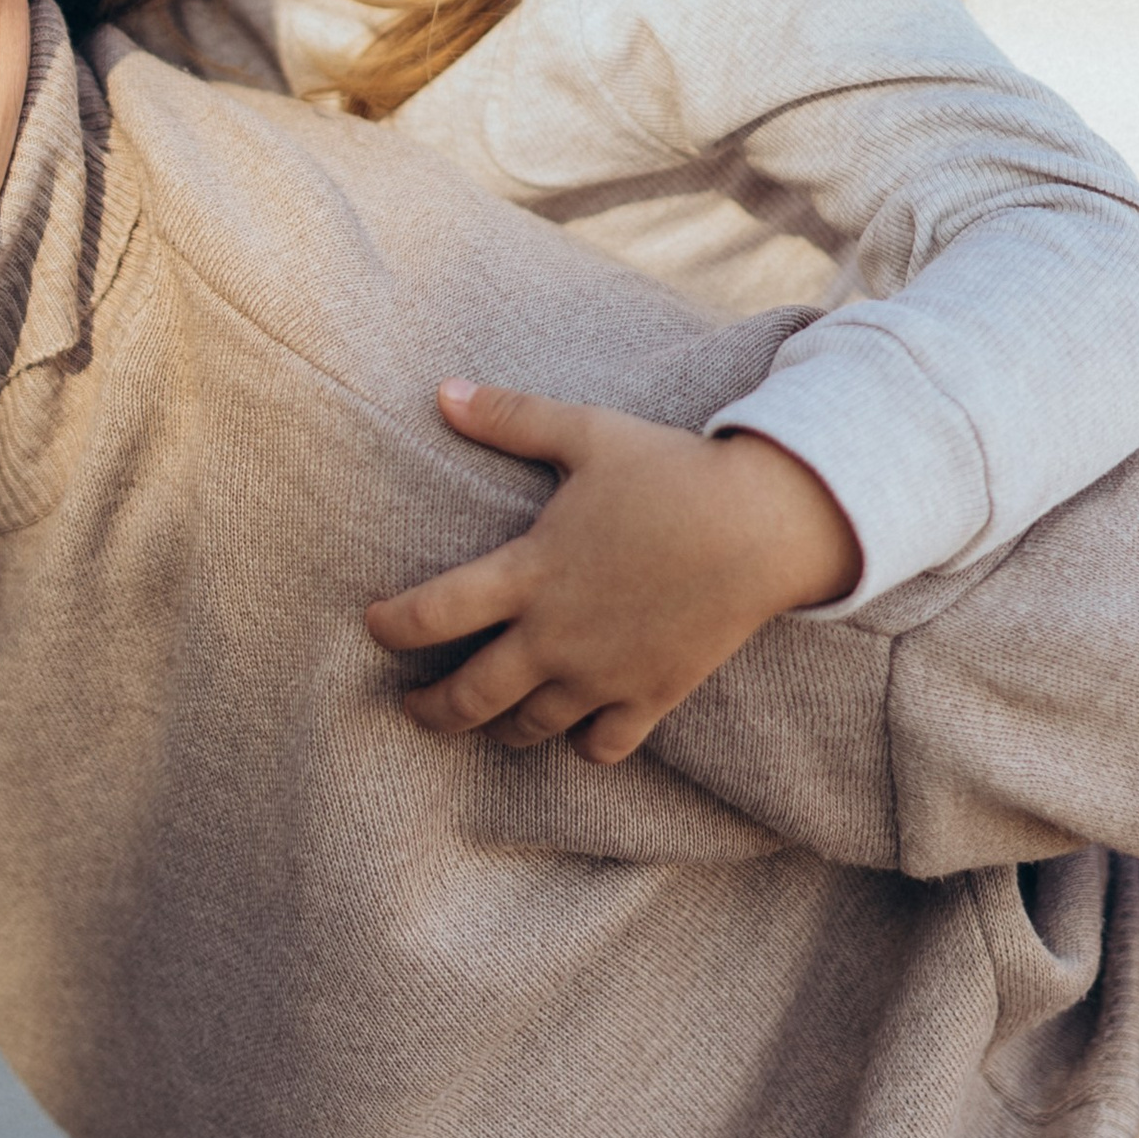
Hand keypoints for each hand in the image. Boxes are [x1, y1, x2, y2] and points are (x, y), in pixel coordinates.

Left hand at [365, 385, 862, 764]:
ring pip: (528, 728)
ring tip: (484, 721)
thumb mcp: (586, 433)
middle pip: (469, 697)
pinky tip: (571, 731)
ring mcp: (603, 674)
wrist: (765, 525)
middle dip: (430, 709)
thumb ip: (511, 418)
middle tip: (411, 708)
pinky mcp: (651, 695)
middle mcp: (556, 636)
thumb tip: (442, 391)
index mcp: (530, 573)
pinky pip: (601, 746)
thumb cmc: (672, 472)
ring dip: (496, 728)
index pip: (432, 614)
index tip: (373, 625)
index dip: (391, 626)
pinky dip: (580, 745)